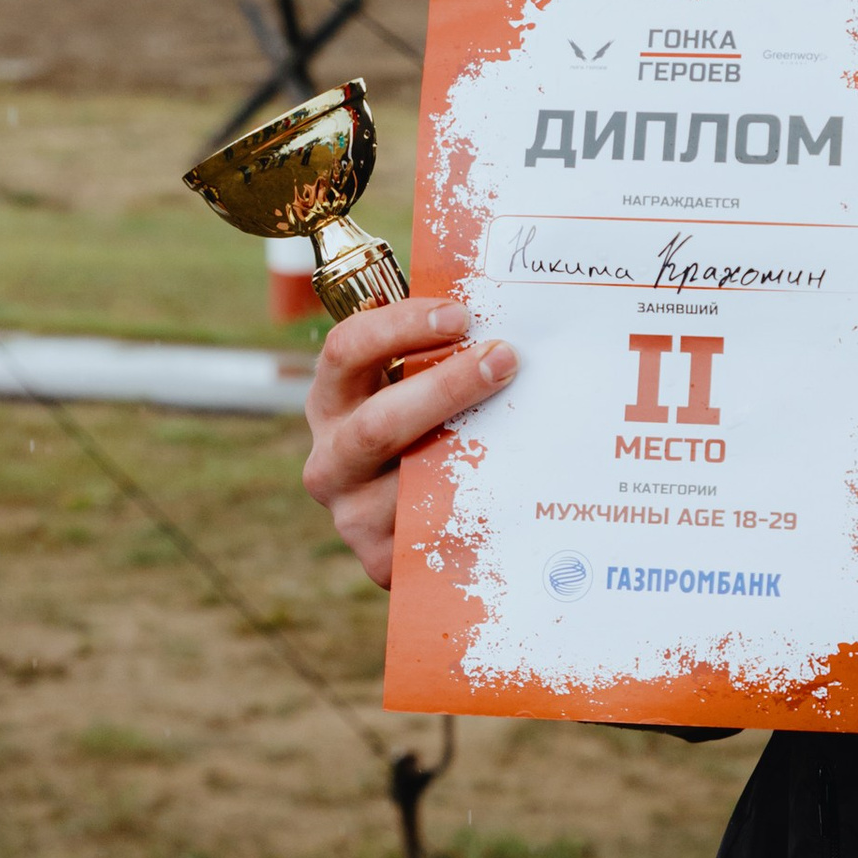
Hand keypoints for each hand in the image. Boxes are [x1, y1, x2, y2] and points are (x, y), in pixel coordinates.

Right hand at [301, 295, 516, 592]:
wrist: (425, 521)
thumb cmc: (432, 427)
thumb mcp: (419, 383)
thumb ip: (443, 348)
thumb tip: (514, 297)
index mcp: (333, 400)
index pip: (346, 351)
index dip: (399, 327)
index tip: (461, 315)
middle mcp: (331, 458)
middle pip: (379, 423)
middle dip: (446, 387)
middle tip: (505, 358)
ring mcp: (352, 514)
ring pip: (412, 482)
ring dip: (473, 450)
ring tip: (527, 423)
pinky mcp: (382, 560)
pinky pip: (434, 529)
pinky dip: (478, 504)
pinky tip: (522, 483)